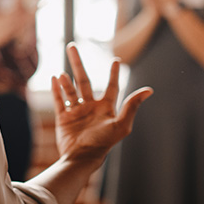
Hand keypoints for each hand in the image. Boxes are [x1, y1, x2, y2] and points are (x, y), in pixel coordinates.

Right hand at [51, 44, 151, 163]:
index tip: (115, 60)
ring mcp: (76, 111)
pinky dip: (55, 89)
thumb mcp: (121, 124)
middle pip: (83, 80)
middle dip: (77, 63)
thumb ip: (132, 106)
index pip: (110, 86)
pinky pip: (59, 100)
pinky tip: (54, 78)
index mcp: (105, 108)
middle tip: (71, 46)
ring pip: (70, 89)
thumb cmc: (103, 143)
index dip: (113, 73)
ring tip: (63, 72)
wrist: (81, 157)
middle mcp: (91, 107)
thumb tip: (150, 90)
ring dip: (66, 79)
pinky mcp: (64, 117)